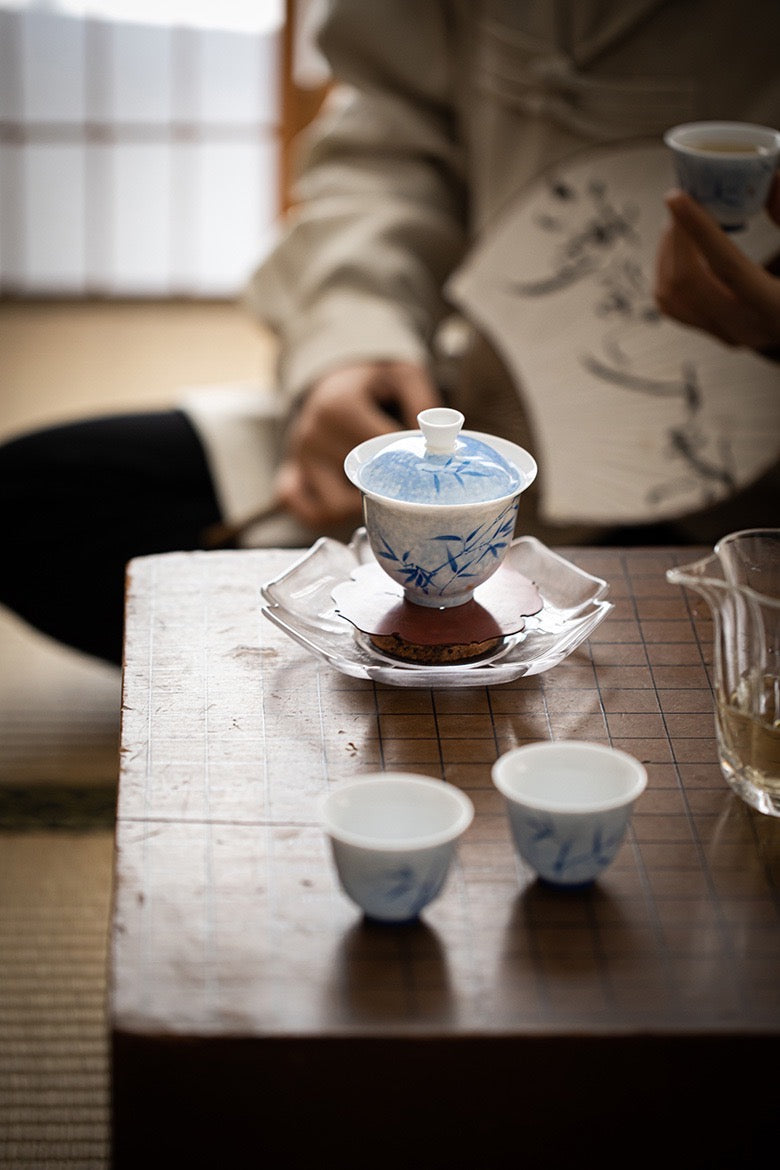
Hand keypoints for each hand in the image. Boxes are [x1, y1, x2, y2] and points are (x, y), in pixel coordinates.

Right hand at [275, 360, 441, 529]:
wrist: (334, 383)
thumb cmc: (373, 384)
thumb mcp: (402, 375)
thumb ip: (423, 401)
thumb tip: (438, 439)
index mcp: (339, 409)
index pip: (381, 454)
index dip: (406, 465)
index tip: (422, 464)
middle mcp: (313, 435)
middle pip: (358, 484)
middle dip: (386, 487)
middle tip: (404, 481)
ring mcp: (300, 460)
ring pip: (333, 508)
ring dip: (358, 507)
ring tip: (375, 491)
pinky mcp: (291, 476)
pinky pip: (308, 512)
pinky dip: (327, 516)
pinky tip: (347, 503)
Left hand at [654, 182, 779, 351]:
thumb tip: (772, 181)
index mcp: (778, 308)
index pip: (728, 267)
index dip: (699, 229)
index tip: (677, 196)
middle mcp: (748, 329)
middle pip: (689, 283)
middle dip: (677, 237)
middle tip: (681, 203)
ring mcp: (728, 335)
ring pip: (671, 297)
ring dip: (667, 254)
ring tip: (680, 222)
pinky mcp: (717, 333)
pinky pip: (672, 306)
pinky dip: (667, 273)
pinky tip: (680, 248)